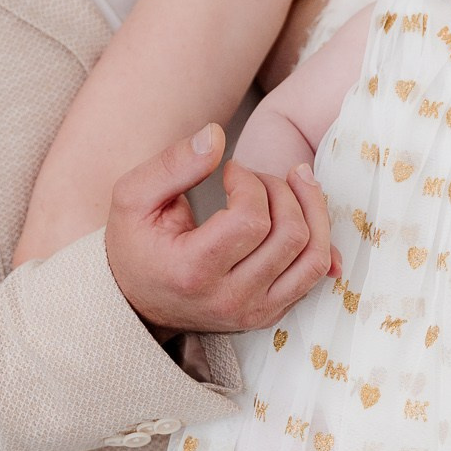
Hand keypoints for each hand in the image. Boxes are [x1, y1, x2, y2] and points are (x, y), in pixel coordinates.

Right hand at [105, 123, 341, 335]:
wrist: (135, 302)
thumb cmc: (134, 245)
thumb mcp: (133, 197)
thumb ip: (173, 164)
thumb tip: (217, 136)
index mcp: (193, 271)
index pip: (251, 220)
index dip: (250, 182)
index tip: (232, 171)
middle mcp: (229, 299)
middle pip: (289, 235)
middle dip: (281, 190)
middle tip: (256, 178)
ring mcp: (254, 312)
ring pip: (312, 256)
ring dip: (310, 209)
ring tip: (291, 183)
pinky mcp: (270, 314)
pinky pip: (313, 273)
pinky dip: (316, 238)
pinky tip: (300, 212)